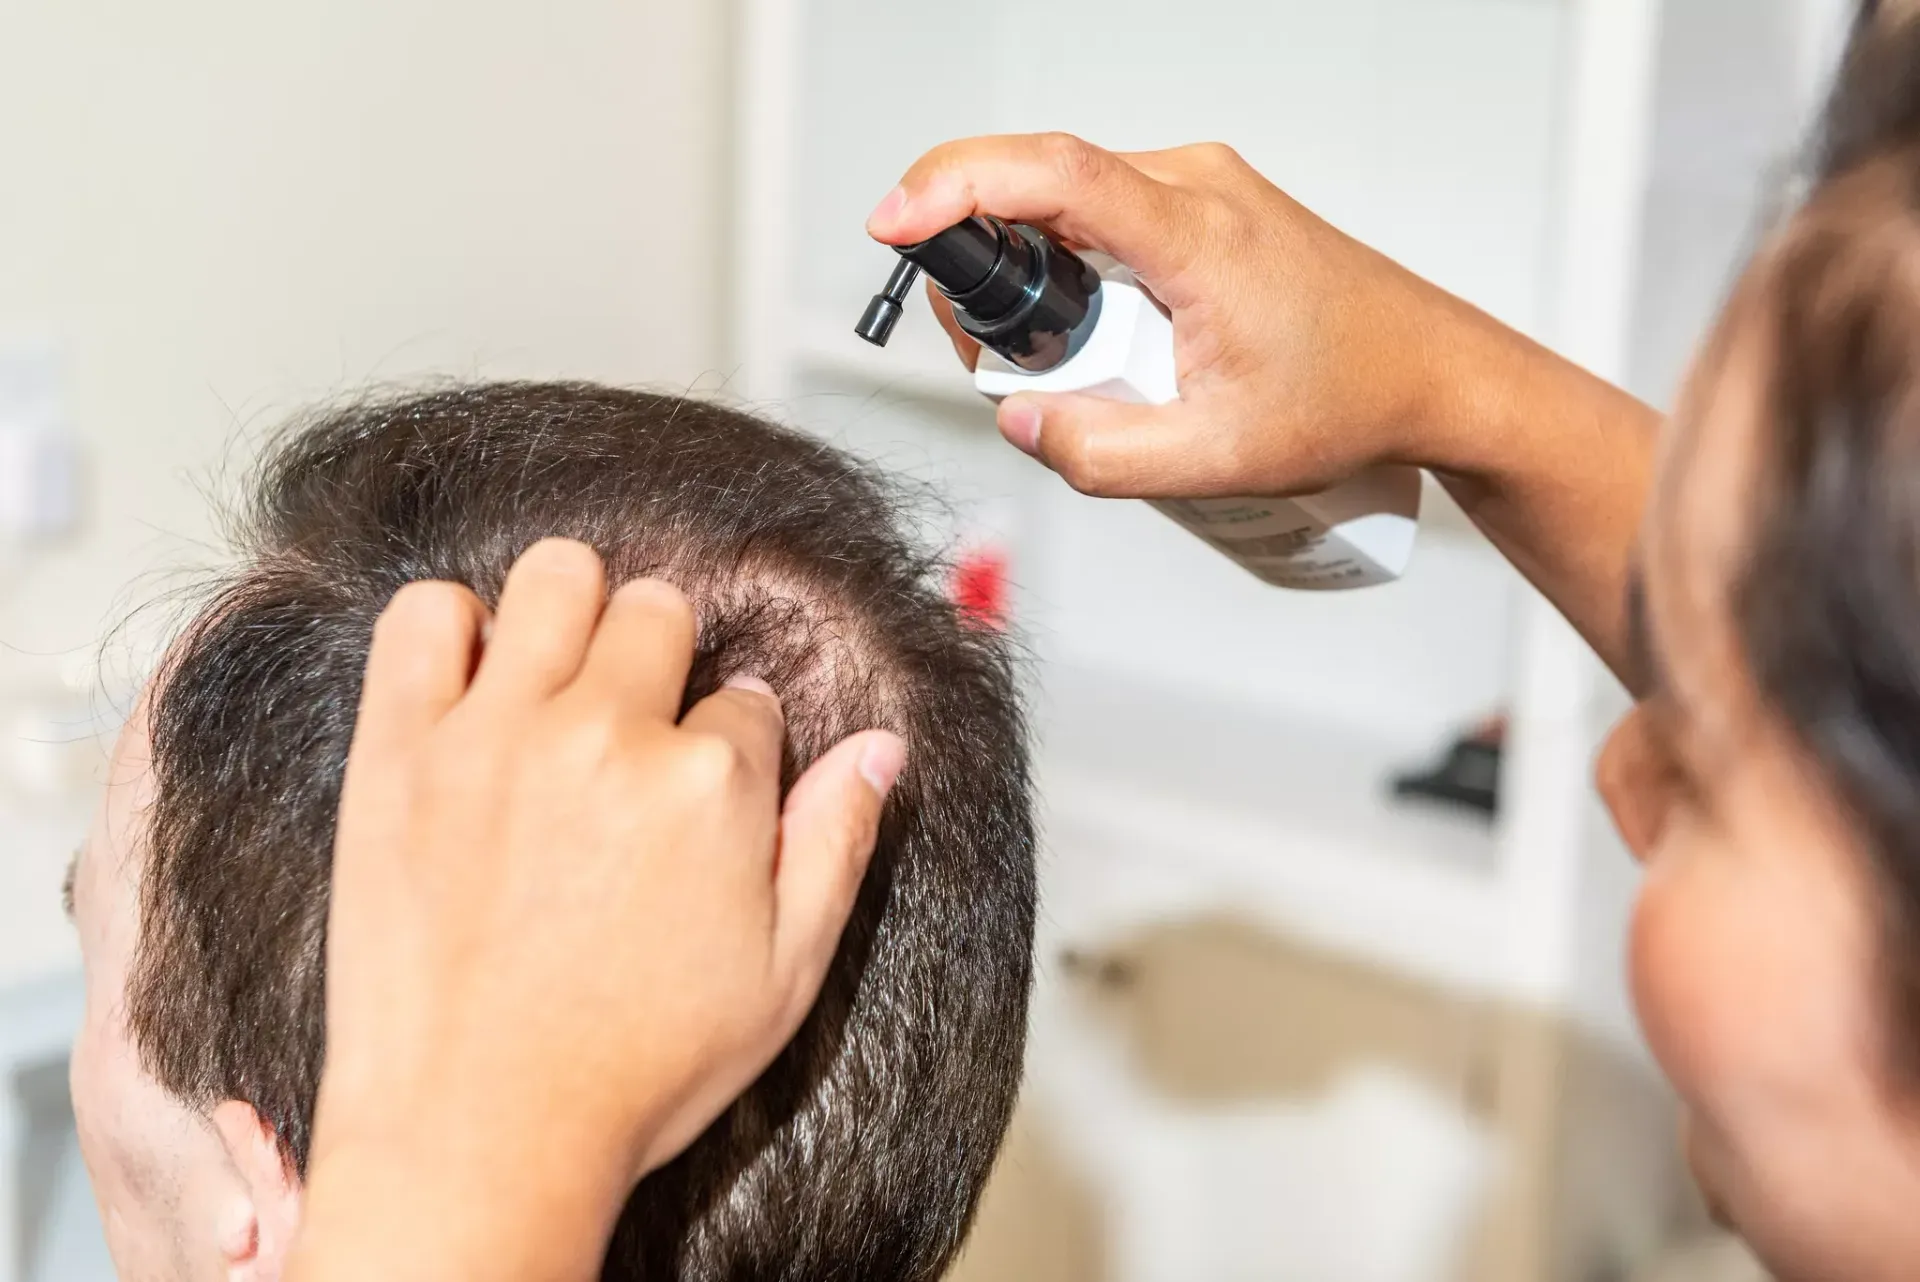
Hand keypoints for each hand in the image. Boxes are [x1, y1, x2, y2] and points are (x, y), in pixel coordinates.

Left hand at [290, 538, 905, 1280]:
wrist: (478, 1134)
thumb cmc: (632, 1070)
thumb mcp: (784, 977)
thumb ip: (837, 844)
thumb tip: (880, 749)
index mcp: (713, 783)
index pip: (745, 699)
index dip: (728, 743)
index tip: (693, 792)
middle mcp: (611, 734)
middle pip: (658, 612)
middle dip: (660, 659)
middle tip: (635, 727)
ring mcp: (500, 731)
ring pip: (556, 576)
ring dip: (571, 615)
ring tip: (562, 681)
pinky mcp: (404, 748)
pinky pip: (425, 615)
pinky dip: (450, 627)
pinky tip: (473, 682)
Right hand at [871, 133, 1658, 677]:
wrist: (1434, 373)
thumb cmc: (1349, 401)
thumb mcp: (1218, 459)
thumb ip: (1102, 453)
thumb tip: (1020, 420)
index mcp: (1198, 233)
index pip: (1054, 175)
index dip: (958, 185)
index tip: (894, 221)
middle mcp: (1195, 185)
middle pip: (1039, 192)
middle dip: (981, 264)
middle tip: (991, 362)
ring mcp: (1200, 187)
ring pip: (1066, 207)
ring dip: (1032, 276)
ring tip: (1066, 367)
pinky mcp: (1202, 203)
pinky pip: (1101, 217)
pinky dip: (1071, 270)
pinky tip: (1101, 340)